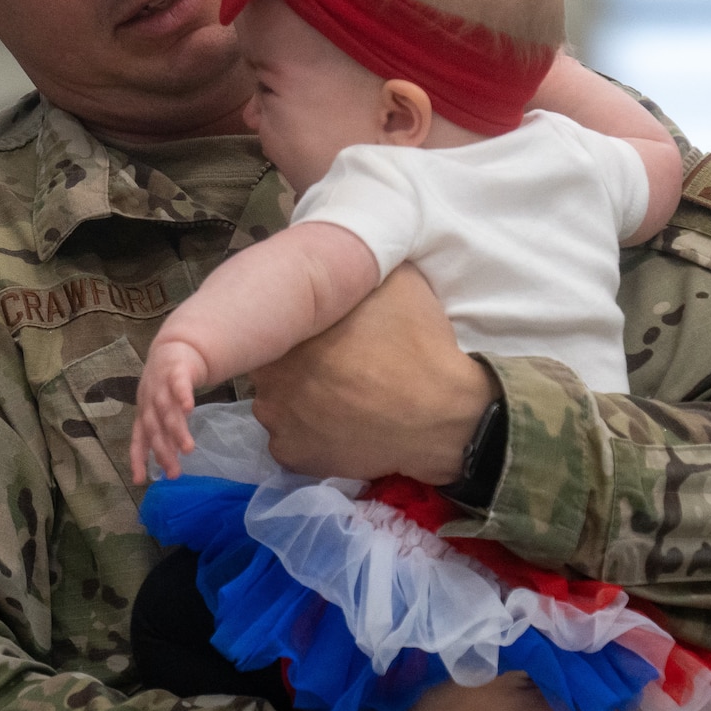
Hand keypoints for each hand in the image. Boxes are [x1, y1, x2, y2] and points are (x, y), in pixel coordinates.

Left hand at [131, 342, 208, 482]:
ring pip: (166, 410)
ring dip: (175, 430)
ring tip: (188, 449)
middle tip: (174, 473)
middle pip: (154, 429)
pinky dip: (182, 396)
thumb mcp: (162, 413)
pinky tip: (189, 408)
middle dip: (163, 452)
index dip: (137, 459)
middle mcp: (149, 402)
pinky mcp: (176, 371)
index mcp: (144, 413)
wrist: (173, 348)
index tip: (139, 481)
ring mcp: (161, 386)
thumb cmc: (167, 389)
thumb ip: (165, 437)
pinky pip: (178, 384)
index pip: (138, 439)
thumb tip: (168, 467)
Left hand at [251, 267, 491, 484]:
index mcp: (287, 330)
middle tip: (337, 368)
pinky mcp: (291, 456)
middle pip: (273, 365)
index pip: (277, 326)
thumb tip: (347, 254)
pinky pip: (290, 441)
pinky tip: (338, 428)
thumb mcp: (398, 280)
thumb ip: (361, 268)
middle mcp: (268, 375)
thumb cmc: (417, 345)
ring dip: (299, 402)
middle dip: (298, 366)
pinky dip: (309, 437)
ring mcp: (276, 420)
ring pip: (278, 405)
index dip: (302, 331)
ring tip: (339, 401)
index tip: (327, 336)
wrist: (442, 415)